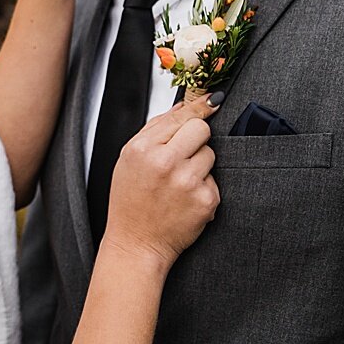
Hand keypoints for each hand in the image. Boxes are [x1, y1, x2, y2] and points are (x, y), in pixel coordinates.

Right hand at [103, 93, 221, 269]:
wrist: (136, 243)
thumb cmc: (130, 201)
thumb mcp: (129, 158)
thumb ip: (155, 128)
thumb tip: (183, 106)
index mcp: (143, 149)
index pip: (182, 116)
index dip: (199, 108)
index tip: (213, 100)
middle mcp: (165, 163)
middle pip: (201, 129)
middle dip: (196, 138)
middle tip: (183, 155)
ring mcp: (187, 182)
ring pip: (210, 154)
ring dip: (200, 164)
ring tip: (179, 182)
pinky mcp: (205, 200)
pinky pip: (214, 180)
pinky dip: (203, 187)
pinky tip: (185, 199)